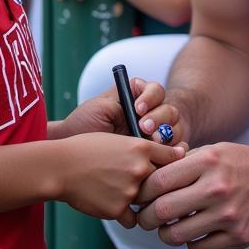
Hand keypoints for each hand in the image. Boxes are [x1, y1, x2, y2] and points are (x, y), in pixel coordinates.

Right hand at [56, 132, 184, 227]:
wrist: (60, 167)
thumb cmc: (85, 149)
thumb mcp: (115, 140)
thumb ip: (140, 149)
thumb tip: (164, 155)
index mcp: (141, 148)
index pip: (172, 157)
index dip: (174, 163)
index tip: (174, 168)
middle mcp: (140, 169)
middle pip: (162, 182)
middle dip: (157, 185)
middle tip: (150, 187)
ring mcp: (130, 191)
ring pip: (147, 202)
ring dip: (140, 201)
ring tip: (122, 194)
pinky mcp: (117, 210)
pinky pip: (131, 219)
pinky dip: (124, 215)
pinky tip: (112, 205)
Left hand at [64, 79, 183, 144]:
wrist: (72, 152)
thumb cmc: (85, 124)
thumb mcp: (101, 108)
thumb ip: (123, 103)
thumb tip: (144, 110)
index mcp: (137, 97)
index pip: (155, 91)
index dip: (150, 98)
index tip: (137, 109)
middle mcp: (150, 114)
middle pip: (169, 110)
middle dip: (158, 118)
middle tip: (144, 127)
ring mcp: (156, 134)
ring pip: (174, 129)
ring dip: (166, 134)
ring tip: (152, 143)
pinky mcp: (158, 154)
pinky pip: (175, 151)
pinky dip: (175, 152)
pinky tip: (168, 157)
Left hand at [135, 142, 248, 248]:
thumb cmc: (243, 162)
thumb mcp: (214, 150)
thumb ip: (183, 163)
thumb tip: (147, 178)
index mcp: (207, 161)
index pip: (158, 181)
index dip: (142, 192)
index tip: (138, 197)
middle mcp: (217, 187)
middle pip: (163, 211)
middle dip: (145, 218)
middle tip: (144, 219)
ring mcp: (229, 214)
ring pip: (178, 235)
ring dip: (165, 234)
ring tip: (167, 228)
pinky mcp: (240, 236)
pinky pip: (199, 248)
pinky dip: (191, 243)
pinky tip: (194, 232)